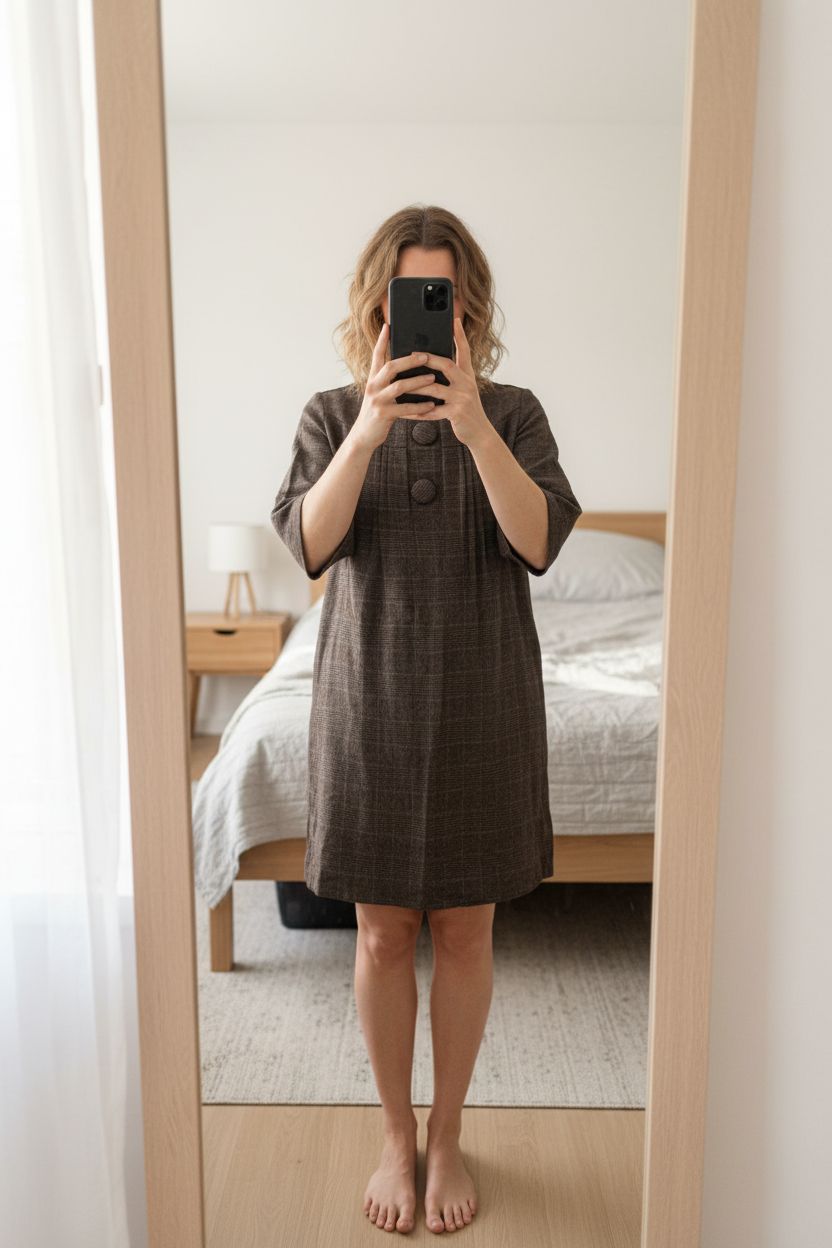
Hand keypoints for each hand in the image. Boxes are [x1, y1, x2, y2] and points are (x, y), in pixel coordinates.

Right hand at [349, 322, 436, 452]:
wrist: (365, 435)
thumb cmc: (378, 412)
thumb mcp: (380, 393)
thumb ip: (389, 381)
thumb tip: (407, 367)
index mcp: (373, 378)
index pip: (377, 355)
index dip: (383, 340)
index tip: (389, 325)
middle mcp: (373, 386)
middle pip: (391, 367)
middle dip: (409, 360)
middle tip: (426, 355)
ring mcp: (377, 400)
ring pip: (399, 386)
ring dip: (418, 381)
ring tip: (433, 377)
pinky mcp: (383, 414)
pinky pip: (404, 408)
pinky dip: (419, 406)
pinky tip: (431, 404)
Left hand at [406, 316, 491, 449]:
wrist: (479, 432)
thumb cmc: (466, 410)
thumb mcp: (464, 390)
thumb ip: (453, 377)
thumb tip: (432, 366)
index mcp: (467, 375)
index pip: (464, 351)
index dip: (459, 335)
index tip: (453, 320)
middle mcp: (467, 383)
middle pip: (446, 365)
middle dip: (428, 358)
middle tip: (412, 354)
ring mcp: (462, 398)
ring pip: (434, 388)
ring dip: (416, 387)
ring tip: (400, 385)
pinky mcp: (457, 413)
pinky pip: (432, 411)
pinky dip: (418, 412)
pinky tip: (406, 412)